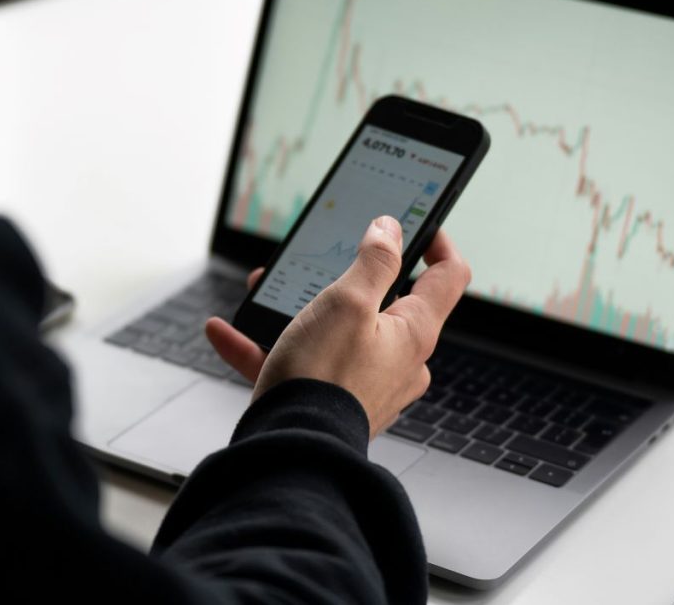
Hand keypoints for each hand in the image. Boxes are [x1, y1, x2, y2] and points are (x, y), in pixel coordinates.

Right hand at [205, 216, 470, 438]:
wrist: (291, 452)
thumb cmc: (322, 378)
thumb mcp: (347, 302)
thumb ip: (374, 260)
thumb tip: (390, 229)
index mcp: (414, 332)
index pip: (448, 276)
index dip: (437, 241)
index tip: (418, 221)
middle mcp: (398, 361)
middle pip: (385, 303)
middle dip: (346, 277)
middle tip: (321, 260)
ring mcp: (366, 385)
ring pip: (335, 332)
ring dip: (298, 310)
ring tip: (264, 291)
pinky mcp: (332, 404)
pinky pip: (300, 366)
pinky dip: (265, 348)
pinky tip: (226, 333)